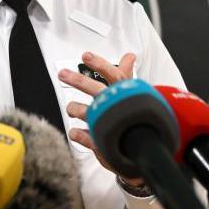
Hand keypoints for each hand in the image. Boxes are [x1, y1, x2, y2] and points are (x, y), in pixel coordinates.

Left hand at [60, 51, 143, 185]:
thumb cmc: (136, 121)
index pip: (116, 76)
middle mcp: (117, 109)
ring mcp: (110, 126)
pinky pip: (84, 137)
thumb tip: (129, 56)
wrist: (145, 153)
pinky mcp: (103, 145)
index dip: (101, 65)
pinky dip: (77, 134)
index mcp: (126, 96)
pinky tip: (74, 132)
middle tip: (63, 74)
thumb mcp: (134, 96)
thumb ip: (126, 75)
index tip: (86, 56)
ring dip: (75, 109)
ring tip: (71, 109)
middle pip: (97, 90)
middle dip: (78, 81)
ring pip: (87, 113)